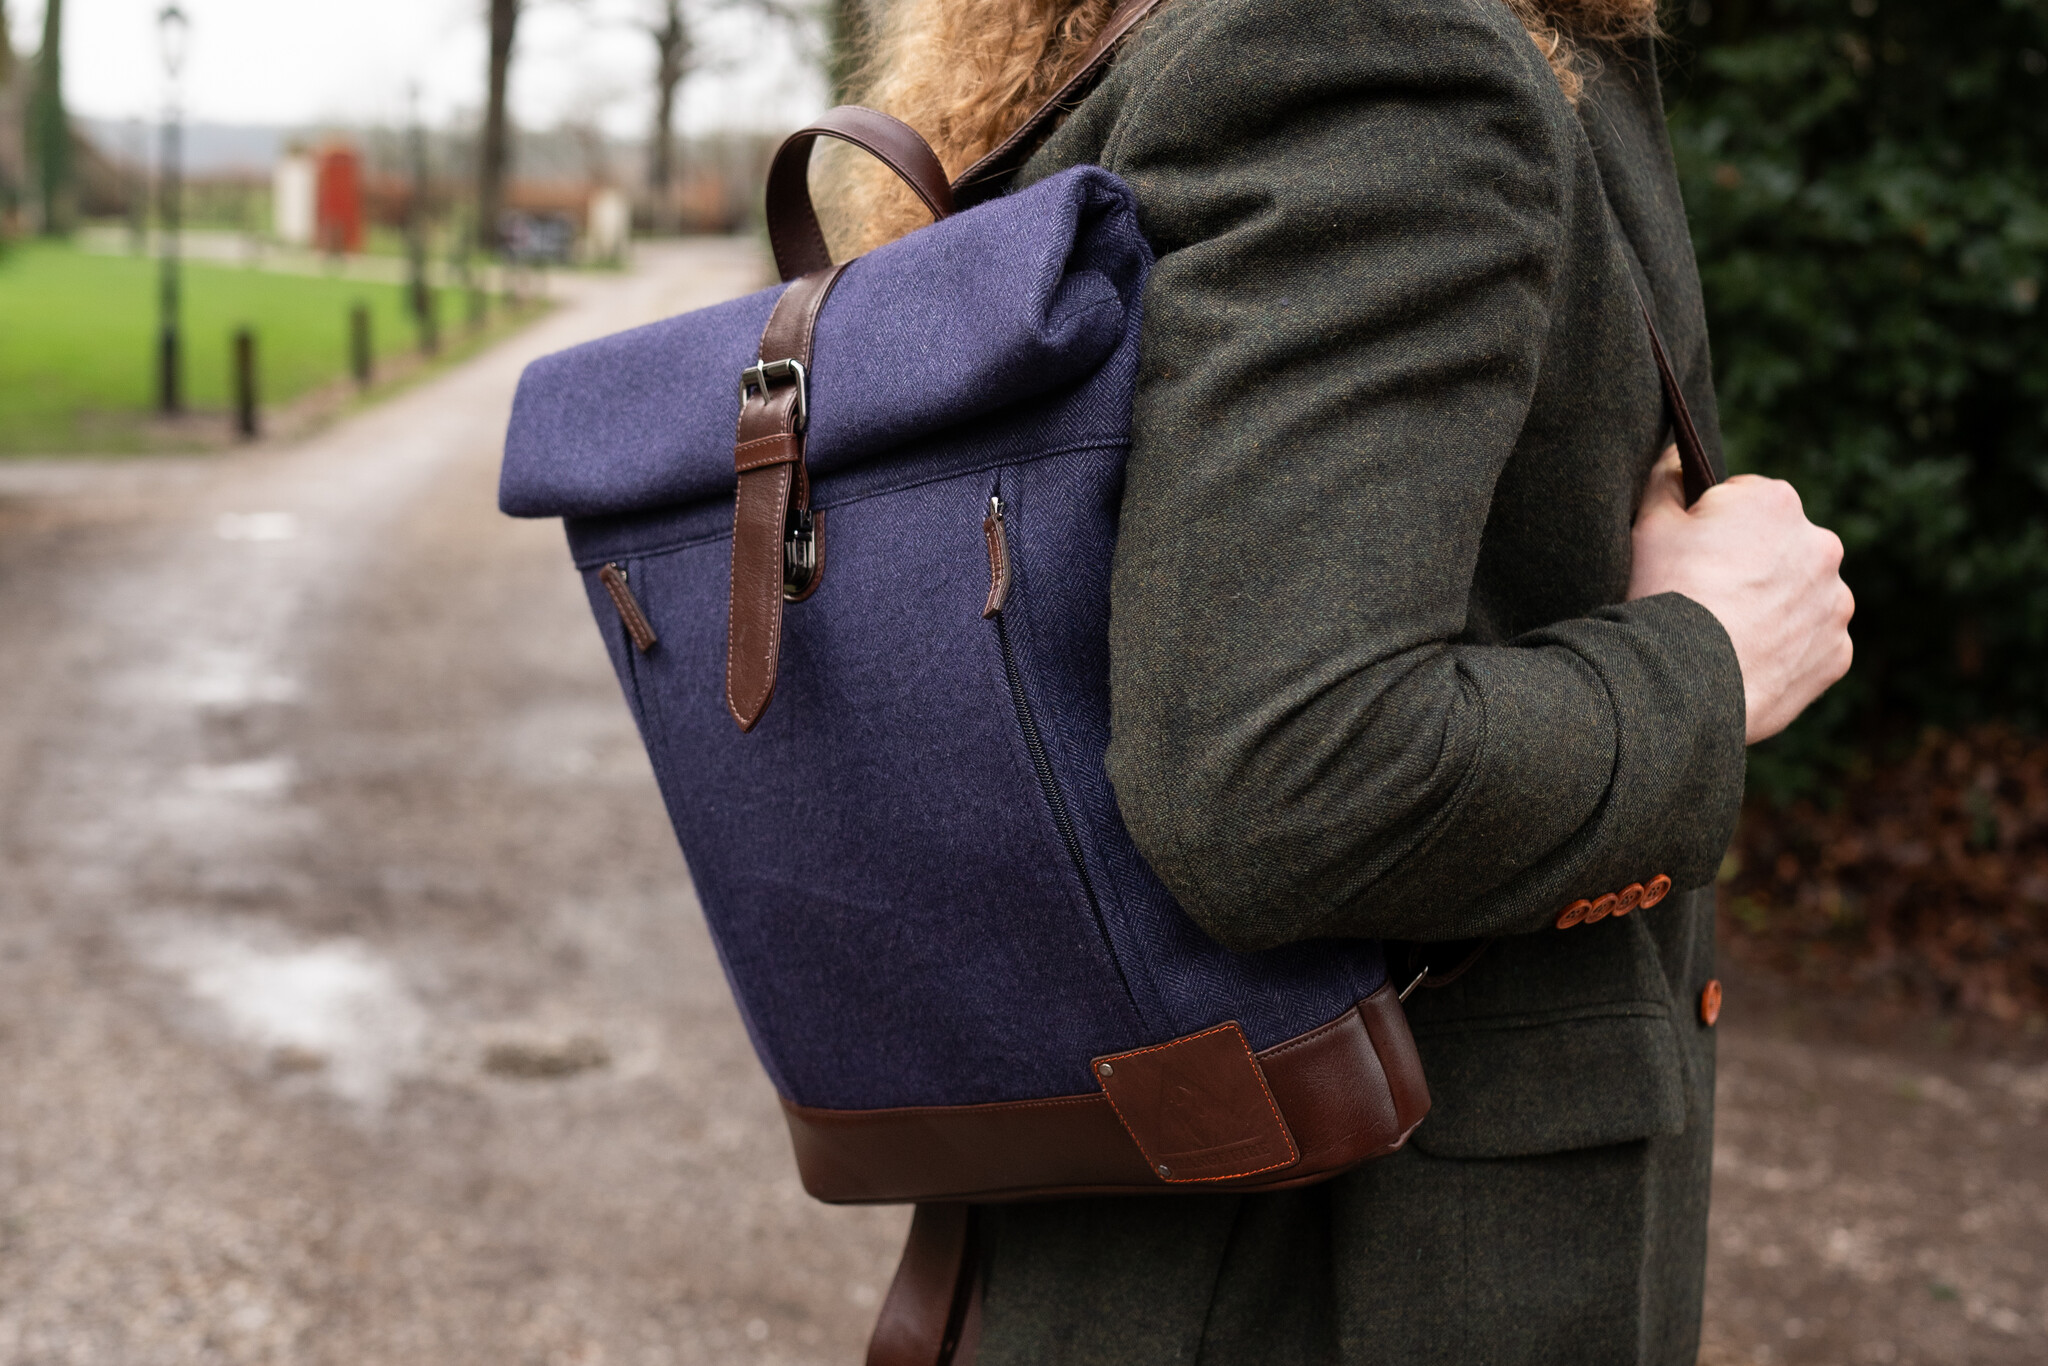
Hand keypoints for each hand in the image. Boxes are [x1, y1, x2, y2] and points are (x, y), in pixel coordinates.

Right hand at [1628, 447, 1853, 743]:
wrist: (1683, 681)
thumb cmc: (1663, 593)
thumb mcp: (1648, 525)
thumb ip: (1666, 479)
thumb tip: (1676, 457)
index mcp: (1776, 501)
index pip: (1744, 501)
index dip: (1709, 528)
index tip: (1690, 557)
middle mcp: (1821, 545)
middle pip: (1780, 547)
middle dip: (1751, 564)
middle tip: (1705, 596)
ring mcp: (1835, 602)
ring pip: (1800, 596)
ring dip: (1773, 607)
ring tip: (1725, 634)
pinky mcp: (1837, 653)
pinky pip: (1811, 644)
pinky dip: (1785, 650)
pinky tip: (1746, 660)